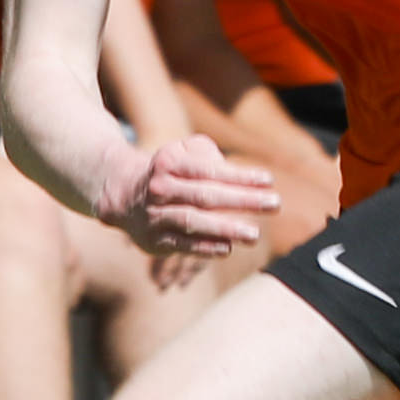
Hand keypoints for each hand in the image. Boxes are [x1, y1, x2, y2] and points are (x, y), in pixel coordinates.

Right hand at [95, 132, 276, 261]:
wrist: (124, 194)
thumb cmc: (170, 171)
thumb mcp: (184, 152)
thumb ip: (208, 154)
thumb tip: (236, 174)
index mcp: (169, 162)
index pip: (210, 170)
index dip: (240, 176)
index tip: (269, 181)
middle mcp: (160, 188)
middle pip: (206, 195)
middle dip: (243, 200)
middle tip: (275, 204)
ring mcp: (156, 215)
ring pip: (193, 221)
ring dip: (225, 228)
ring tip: (255, 234)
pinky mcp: (154, 240)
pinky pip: (182, 245)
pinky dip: (205, 247)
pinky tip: (228, 247)